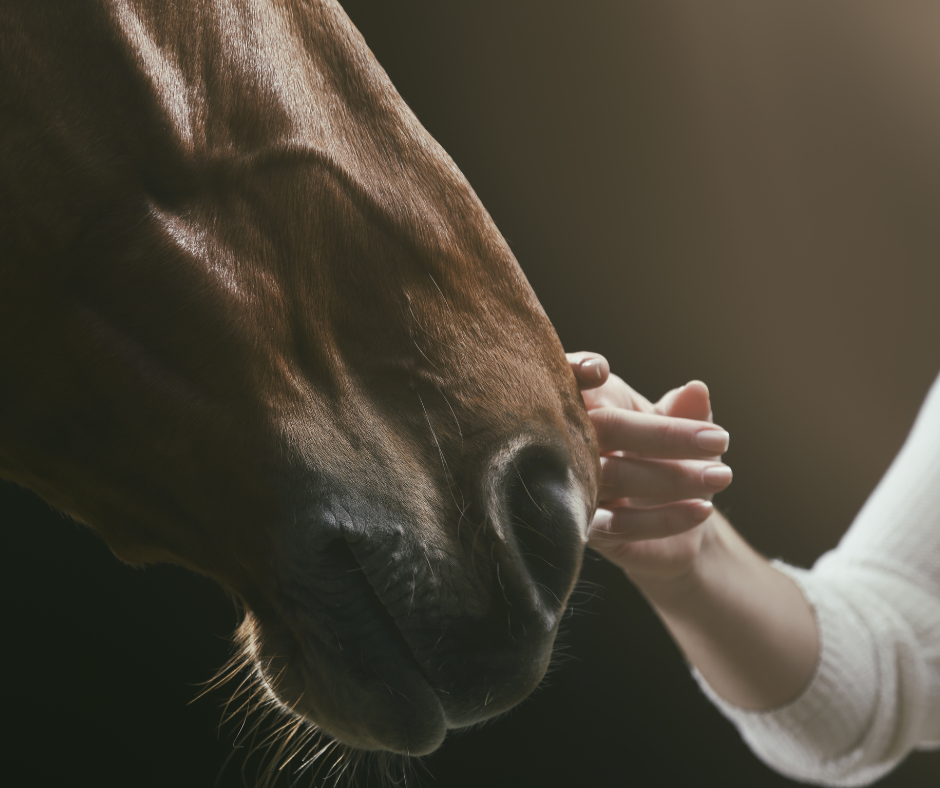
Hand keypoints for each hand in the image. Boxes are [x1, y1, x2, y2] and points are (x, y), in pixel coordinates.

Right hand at [567, 352, 731, 583]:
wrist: (677, 519)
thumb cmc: (670, 457)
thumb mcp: (683, 428)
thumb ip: (687, 410)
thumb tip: (696, 389)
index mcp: (590, 404)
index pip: (572, 379)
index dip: (578, 368)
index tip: (602, 370)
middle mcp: (572, 443)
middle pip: (607, 428)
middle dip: (665, 434)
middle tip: (720, 440)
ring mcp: (575, 486)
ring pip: (616, 476)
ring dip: (674, 477)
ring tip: (721, 475)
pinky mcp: (588, 529)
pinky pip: (620, 524)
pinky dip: (664, 519)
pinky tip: (702, 510)